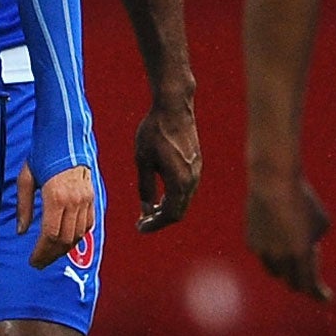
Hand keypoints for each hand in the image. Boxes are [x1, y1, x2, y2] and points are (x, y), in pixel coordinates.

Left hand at [17, 162, 95, 269]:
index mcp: (56, 196)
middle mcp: (74, 200)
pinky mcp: (92, 197)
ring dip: (64, 249)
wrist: (66, 134)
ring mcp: (86, 199)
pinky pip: (88, 224)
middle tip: (39, 262)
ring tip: (50, 254)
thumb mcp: (26, 178)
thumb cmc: (43, 153)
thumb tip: (21, 231)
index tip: (33, 260)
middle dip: (51, 255)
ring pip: (78, 235)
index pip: (50, 235)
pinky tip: (66, 240)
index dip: (41, 252)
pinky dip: (77, 236)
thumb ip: (24, 207)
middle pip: (65, 239)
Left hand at [134, 95, 200, 231]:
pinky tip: (160, 194)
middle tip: (142, 222)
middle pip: (178, 211)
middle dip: (160, 220)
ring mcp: (196, 171)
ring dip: (167, 208)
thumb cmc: (154, 132)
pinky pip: (186, 189)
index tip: (139, 228)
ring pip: (183, 200)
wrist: (173, 107)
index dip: (154, 225)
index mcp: (178, 182)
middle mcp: (192, 180)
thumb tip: (146, 209)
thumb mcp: (142, 161)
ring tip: (149, 209)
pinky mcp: (196, 164)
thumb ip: (145, 187)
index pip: (170, 215)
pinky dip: (173, 197)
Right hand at [246, 170, 330, 300]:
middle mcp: (280, 258)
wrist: (273, 181)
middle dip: (303, 281)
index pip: (310, 286)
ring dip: (286, 267)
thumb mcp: (322, 223)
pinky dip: (272, 251)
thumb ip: (315, 242)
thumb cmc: (303, 199)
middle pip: (292, 283)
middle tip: (311, 275)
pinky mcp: (251, 242)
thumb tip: (308, 251)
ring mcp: (263, 252)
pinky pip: (264, 255)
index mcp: (301, 255)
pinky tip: (277, 235)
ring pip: (276, 271)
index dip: (319, 294)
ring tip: (293, 252)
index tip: (327, 297)